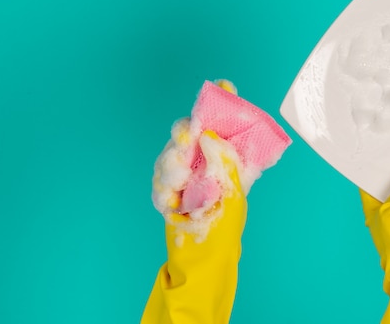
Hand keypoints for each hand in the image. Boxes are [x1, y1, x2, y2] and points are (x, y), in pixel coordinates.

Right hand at [141, 131, 246, 323]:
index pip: (203, 133)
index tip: (189, 132)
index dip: (192, 128)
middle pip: (178, 143)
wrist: (204, 260)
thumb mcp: (232, 194)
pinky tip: (171, 202)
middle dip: (177, 152)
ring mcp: (179, 180)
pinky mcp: (165, 195)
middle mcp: (197, 166)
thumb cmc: (225, 227)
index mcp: (217, 161)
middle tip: (181, 166)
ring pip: (165, 162)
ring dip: (169, 173)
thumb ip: (223, 164)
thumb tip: (210, 135)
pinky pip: (157, 185)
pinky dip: (162, 192)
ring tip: (178, 189)